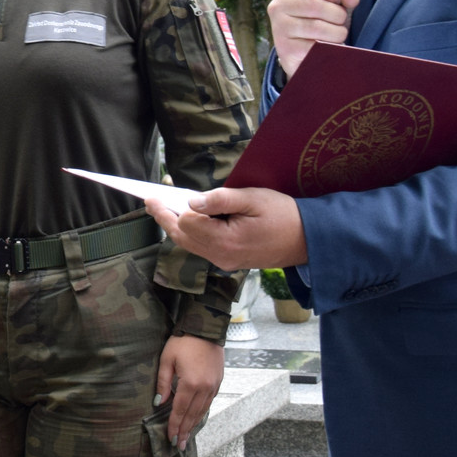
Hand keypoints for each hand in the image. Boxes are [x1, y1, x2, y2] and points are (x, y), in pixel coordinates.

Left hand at [146, 187, 307, 271]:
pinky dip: (190, 232)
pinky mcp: (230, 260)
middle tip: (148, 201)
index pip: (186, 223)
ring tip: (161, 208)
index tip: (154, 195)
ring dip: (175, 226)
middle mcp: (221, 256)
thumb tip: (191, 202)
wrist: (309, 240)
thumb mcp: (253, 199)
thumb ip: (220, 200)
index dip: (169, 208)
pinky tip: (186, 218)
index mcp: (225, 241)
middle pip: (183, 237)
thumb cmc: (284, 215)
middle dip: (164, 218)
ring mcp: (225, 261)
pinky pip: (202, 247)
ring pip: (190, 244)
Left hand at [155, 334, 223, 447]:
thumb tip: (160, 403)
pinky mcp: (218, 382)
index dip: (174, 425)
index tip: (170, 438)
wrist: (206, 329)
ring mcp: (213, 386)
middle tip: (178, 445)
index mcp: (190, 383)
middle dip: (184, 431)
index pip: (180, 410)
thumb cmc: (183, 342)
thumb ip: (163, 382)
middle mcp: (204, 388)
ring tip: (186, 437)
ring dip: (193, 425)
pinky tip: (196, 419)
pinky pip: (209, 403)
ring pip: (202, 411)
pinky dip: (201, 413)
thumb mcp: (167, 360)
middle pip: (193, 415)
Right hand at [268, 0, 361, 77]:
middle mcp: (278, 5)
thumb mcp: (336, 1)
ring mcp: (279, 27)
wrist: (307, 53)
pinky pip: (315, 45)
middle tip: (339, 21)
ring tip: (335, 34)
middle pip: (315, 4)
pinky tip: (327, 46)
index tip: (336, 0)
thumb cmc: (323, 20)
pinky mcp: (285, 49)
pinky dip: (329, 46)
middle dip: (337, 14)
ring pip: (317, 26)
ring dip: (337, 32)